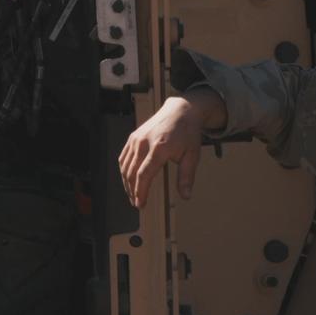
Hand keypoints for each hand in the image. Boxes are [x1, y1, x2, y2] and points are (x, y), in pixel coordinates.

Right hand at [118, 93, 218, 207]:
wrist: (181, 110)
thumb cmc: (187, 133)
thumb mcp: (192, 155)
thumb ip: (186, 177)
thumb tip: (186, 196)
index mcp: (159, 148)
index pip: (144, 175)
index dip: (140, 192)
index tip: (141, 204)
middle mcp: (144, 143)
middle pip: (131, 172)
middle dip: (132, 191)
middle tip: (136, 203)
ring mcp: (136, 139)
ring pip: (125, 166)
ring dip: (126, 183)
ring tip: (132, 194)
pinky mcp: (133, 137)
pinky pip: (123, 157)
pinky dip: (124, 170)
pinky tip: (128, 179)